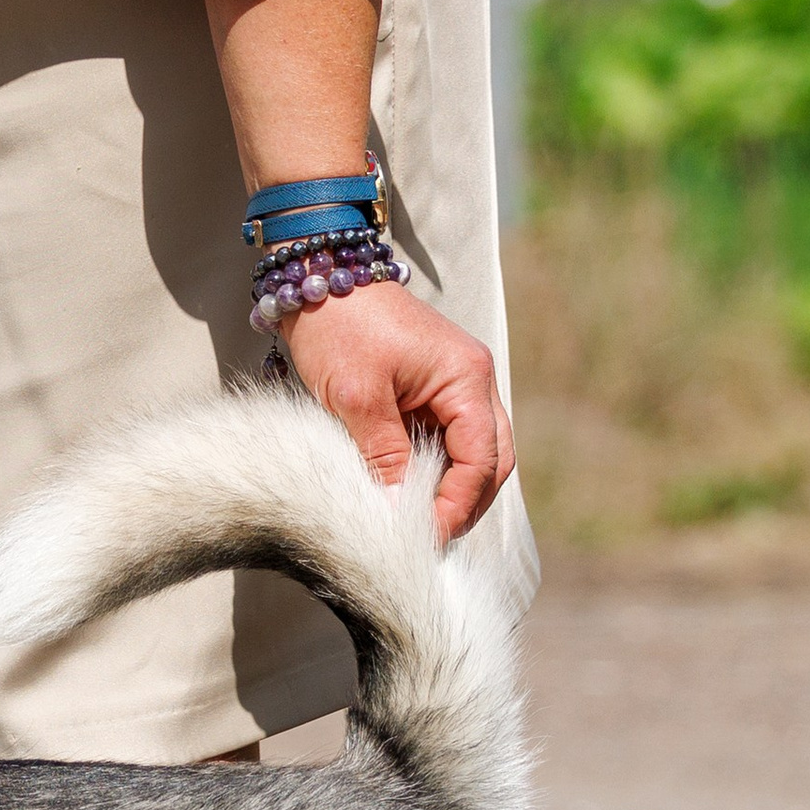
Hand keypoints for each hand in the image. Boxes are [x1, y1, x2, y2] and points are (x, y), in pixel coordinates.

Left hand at [275, 282, 513, 541]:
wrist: (318, 273)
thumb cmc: (338, 325)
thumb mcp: (356, 397)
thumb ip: (383, 455)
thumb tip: (398, 511)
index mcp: (466, 378)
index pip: (481, 460)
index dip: (457, 504)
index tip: (426, 536)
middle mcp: (473, 379)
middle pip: (491, 458)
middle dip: (464, 502)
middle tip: (428, 537)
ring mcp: (456, 381)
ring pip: (473, 450)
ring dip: (451, 486)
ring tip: (417, 520)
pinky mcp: (434, 383)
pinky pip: (449, 435)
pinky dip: (435, 465)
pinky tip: (408, 487)